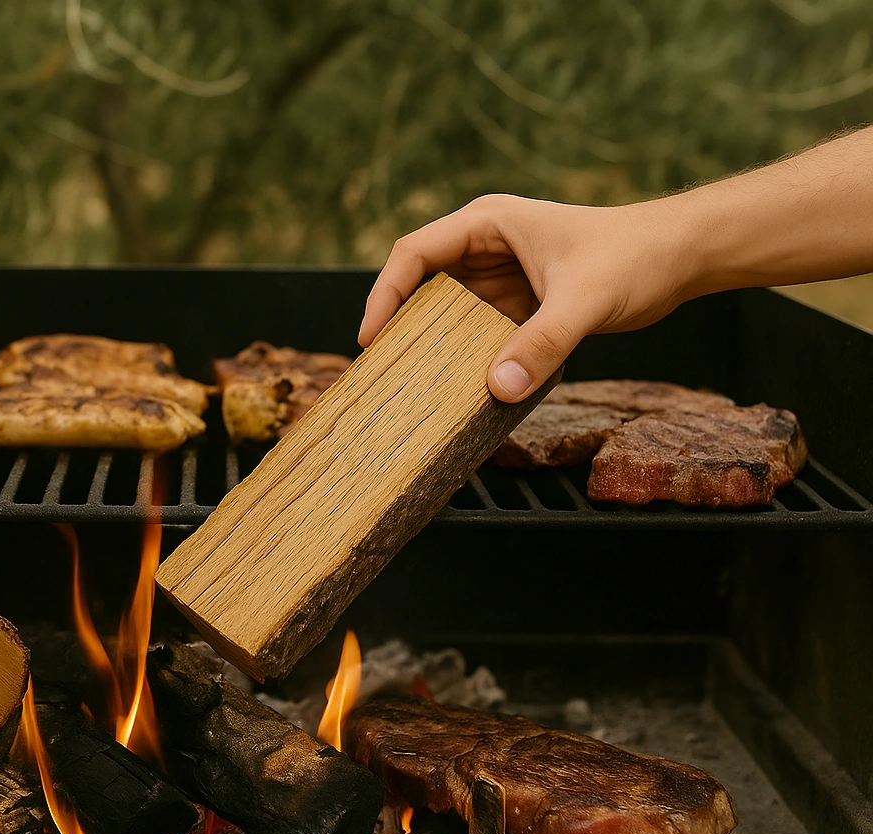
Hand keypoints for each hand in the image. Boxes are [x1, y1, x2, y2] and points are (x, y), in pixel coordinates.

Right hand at [358, 194, 701, 401]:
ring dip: (434, 345)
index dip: (385, 294)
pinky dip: (467, 356)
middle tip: (382, 370)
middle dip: (401, 325)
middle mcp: (486, 246)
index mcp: (487, 224)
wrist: (682, 256)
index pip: (414, 254)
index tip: (371, 339)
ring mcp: (501, 275)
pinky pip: (478, 331)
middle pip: (422, 284)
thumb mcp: (584, 302)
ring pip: (447, 312)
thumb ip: (541, 345)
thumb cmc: (635, 256)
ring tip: (414, 383)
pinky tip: (462, 386)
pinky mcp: (519, 302)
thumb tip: (497, 390)